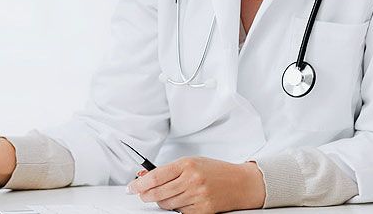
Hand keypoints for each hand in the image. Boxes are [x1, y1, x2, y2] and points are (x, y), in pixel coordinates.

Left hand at [127, 156, 264, 213]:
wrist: (241, 183)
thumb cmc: (214, 171)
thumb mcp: (190, 163)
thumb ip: (167, 170)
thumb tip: (143, 176)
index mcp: (187, 164)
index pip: (155, 176)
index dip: (139, 184)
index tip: (131, 188)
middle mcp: (192, 180)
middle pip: (158, 193)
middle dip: (146, 195)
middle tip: (141, 194)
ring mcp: (198, 196)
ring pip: (167, 204)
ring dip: (162, 202)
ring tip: (168, 194)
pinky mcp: (204, 210)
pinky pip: (181, 213)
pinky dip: (177, 208)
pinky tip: (181, 200)